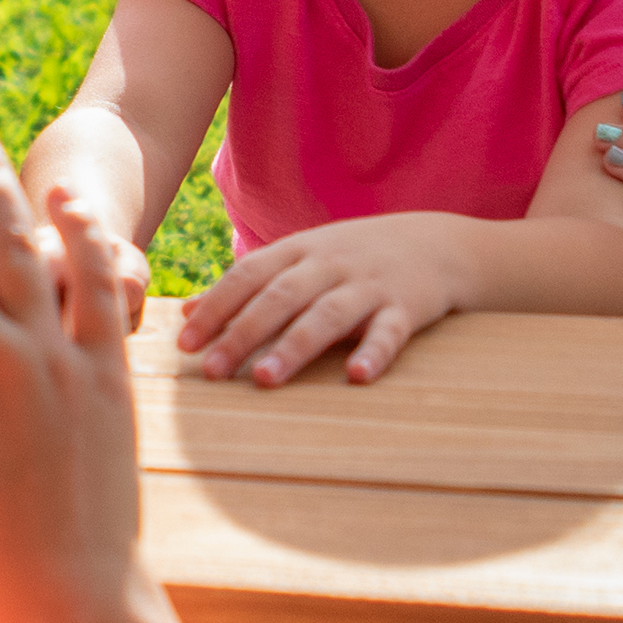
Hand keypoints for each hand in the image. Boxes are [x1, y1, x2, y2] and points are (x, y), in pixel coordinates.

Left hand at [175, 212, 474, 385]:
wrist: (437, 243)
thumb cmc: (351, 257)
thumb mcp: (298, 260)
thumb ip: (245, 286)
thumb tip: (186, 313)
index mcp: (297, 251)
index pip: (247, 276)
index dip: (215, 308)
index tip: (185, 345)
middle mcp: (329, 264)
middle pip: (280, 297)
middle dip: (242, 333)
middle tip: (212, 371)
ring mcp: (369, 284)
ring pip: (327, 315)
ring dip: (294, 346)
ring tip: (265, 379)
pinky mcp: (408, 306)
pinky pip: (390, 331)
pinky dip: (374, 352)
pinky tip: (356, 376)